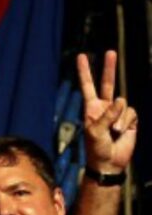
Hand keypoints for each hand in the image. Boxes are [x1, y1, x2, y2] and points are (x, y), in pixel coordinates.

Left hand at [77, 50, 137, 172]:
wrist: (109, 162)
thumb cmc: (96, 148)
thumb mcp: (95, 132)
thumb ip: (106, 116)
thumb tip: (120, 101)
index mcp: (91, 108)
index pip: (87, 86)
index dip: (85, 71)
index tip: (81, 56)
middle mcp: (104, 107)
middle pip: (108, 83)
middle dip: (109, 68)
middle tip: (110, 52)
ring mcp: (118, 113)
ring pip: (123, 103)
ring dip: (119, 119)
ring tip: (114, 132)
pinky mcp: (130, 119)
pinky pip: (131, 113)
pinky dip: (127, 122)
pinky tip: (123, 132)